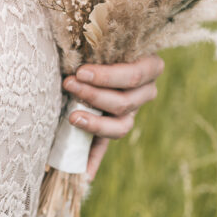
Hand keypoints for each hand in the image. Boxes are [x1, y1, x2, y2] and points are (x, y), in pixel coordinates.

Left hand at [61, 54, 164, 180]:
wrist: (88, 58)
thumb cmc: (94, 44)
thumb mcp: (98, 42)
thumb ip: (93, 44)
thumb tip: (75, 52)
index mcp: (148, 67)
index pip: (137, 75)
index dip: (109, 76)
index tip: (81, 72)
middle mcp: (144, 93)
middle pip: (125, 102)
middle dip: (94, 95)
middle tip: (68, 84)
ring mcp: (130, 114)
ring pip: (121, 127)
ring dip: (95, 123)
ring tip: (71, 117)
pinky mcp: (112, 130)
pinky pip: (105, 148)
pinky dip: (93, 161)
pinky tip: (83, 175)